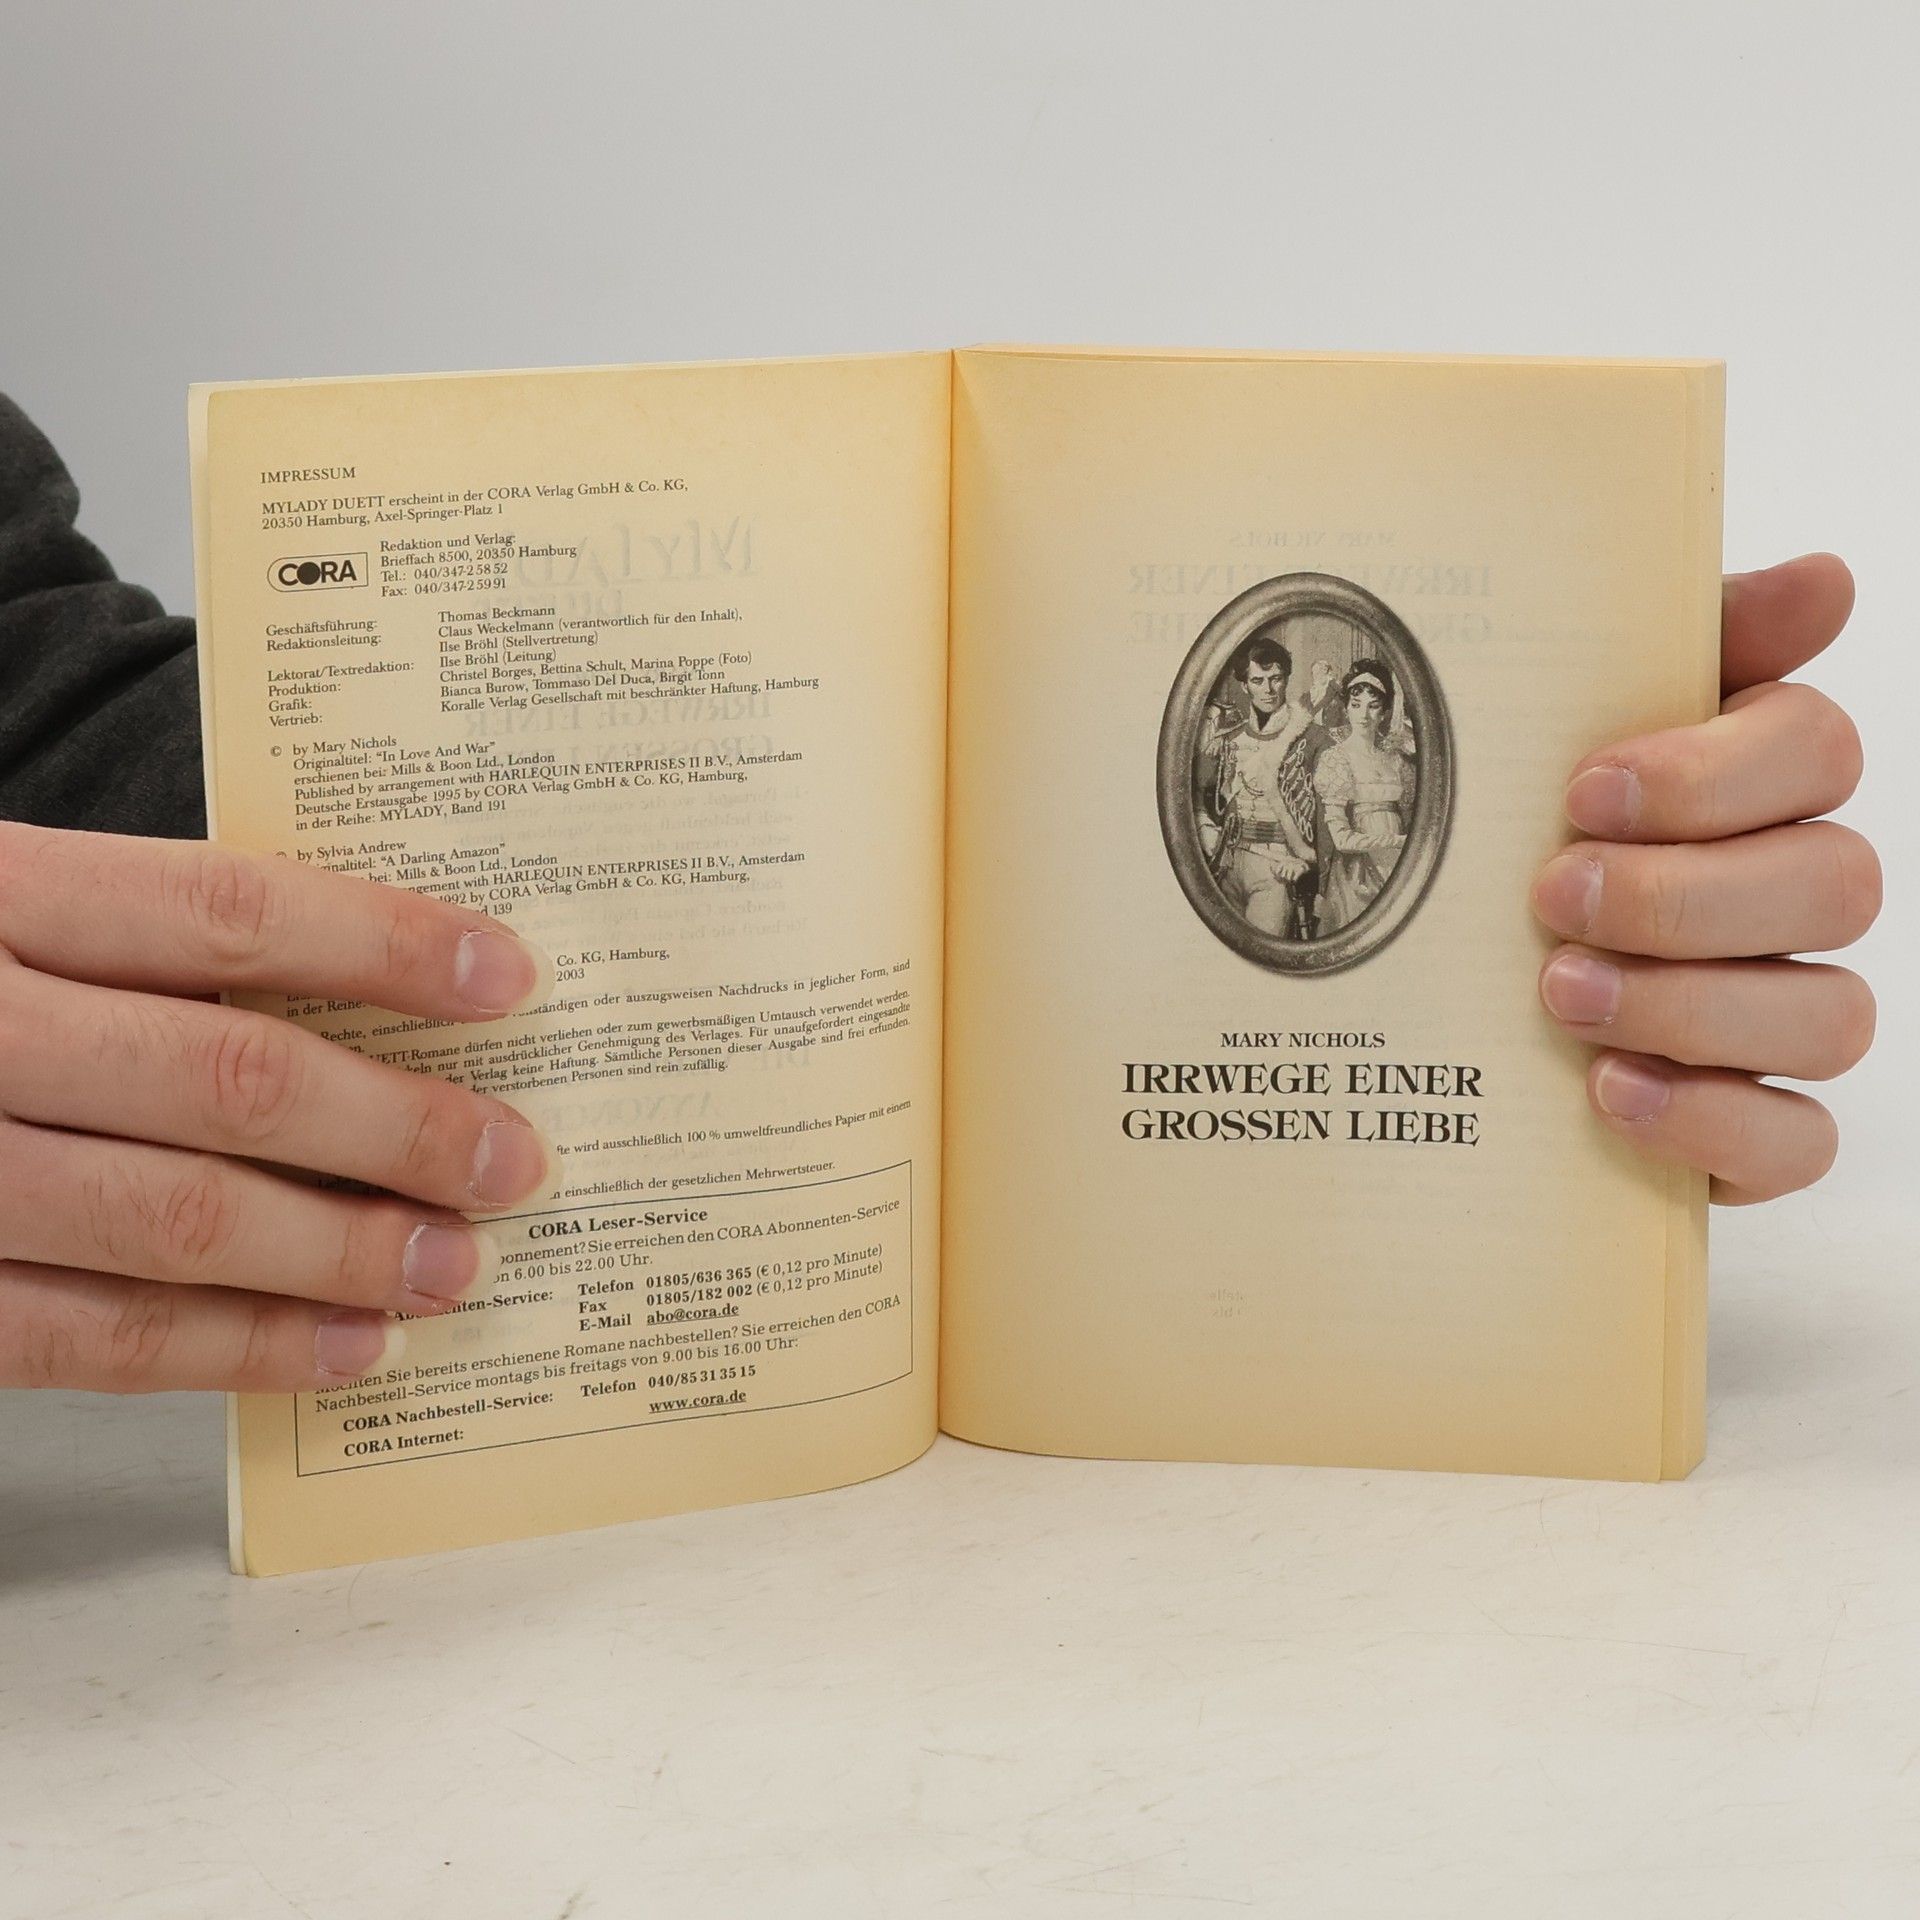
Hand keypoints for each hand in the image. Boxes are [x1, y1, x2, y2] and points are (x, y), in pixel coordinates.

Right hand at [0, 826, 557, 1390]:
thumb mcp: (6, 903)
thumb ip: (143, 938)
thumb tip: (373, 996)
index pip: (226, 911)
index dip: (382, 944)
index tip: (509, 978)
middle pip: (225, 1077)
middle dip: (396, 1129)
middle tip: (514, 1163)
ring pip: (171, 1221)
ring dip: (340, 1255)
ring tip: (457, 1269)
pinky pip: (88, 1337)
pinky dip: (232, 1350)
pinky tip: (343, 1349)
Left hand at [1531, 554, 1877, 1202]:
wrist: (1425, 1001)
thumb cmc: (1501, 837)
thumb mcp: (1547, 725)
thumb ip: (1672, 641)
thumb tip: (1827, 580)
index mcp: (1752, 782)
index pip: (1818, 748)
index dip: (1715, 772)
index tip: (1585, 791)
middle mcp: (1790, 895)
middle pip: (1838, 883)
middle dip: (1685, 895)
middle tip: (1552, 897)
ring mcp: (1781, 1015)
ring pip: (1831, 1014)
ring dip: (1690, 1005)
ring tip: (1559, 995)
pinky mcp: (1754, 1128)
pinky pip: (1802, 1141)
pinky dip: (1714, 1122)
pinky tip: (1610, 1092)